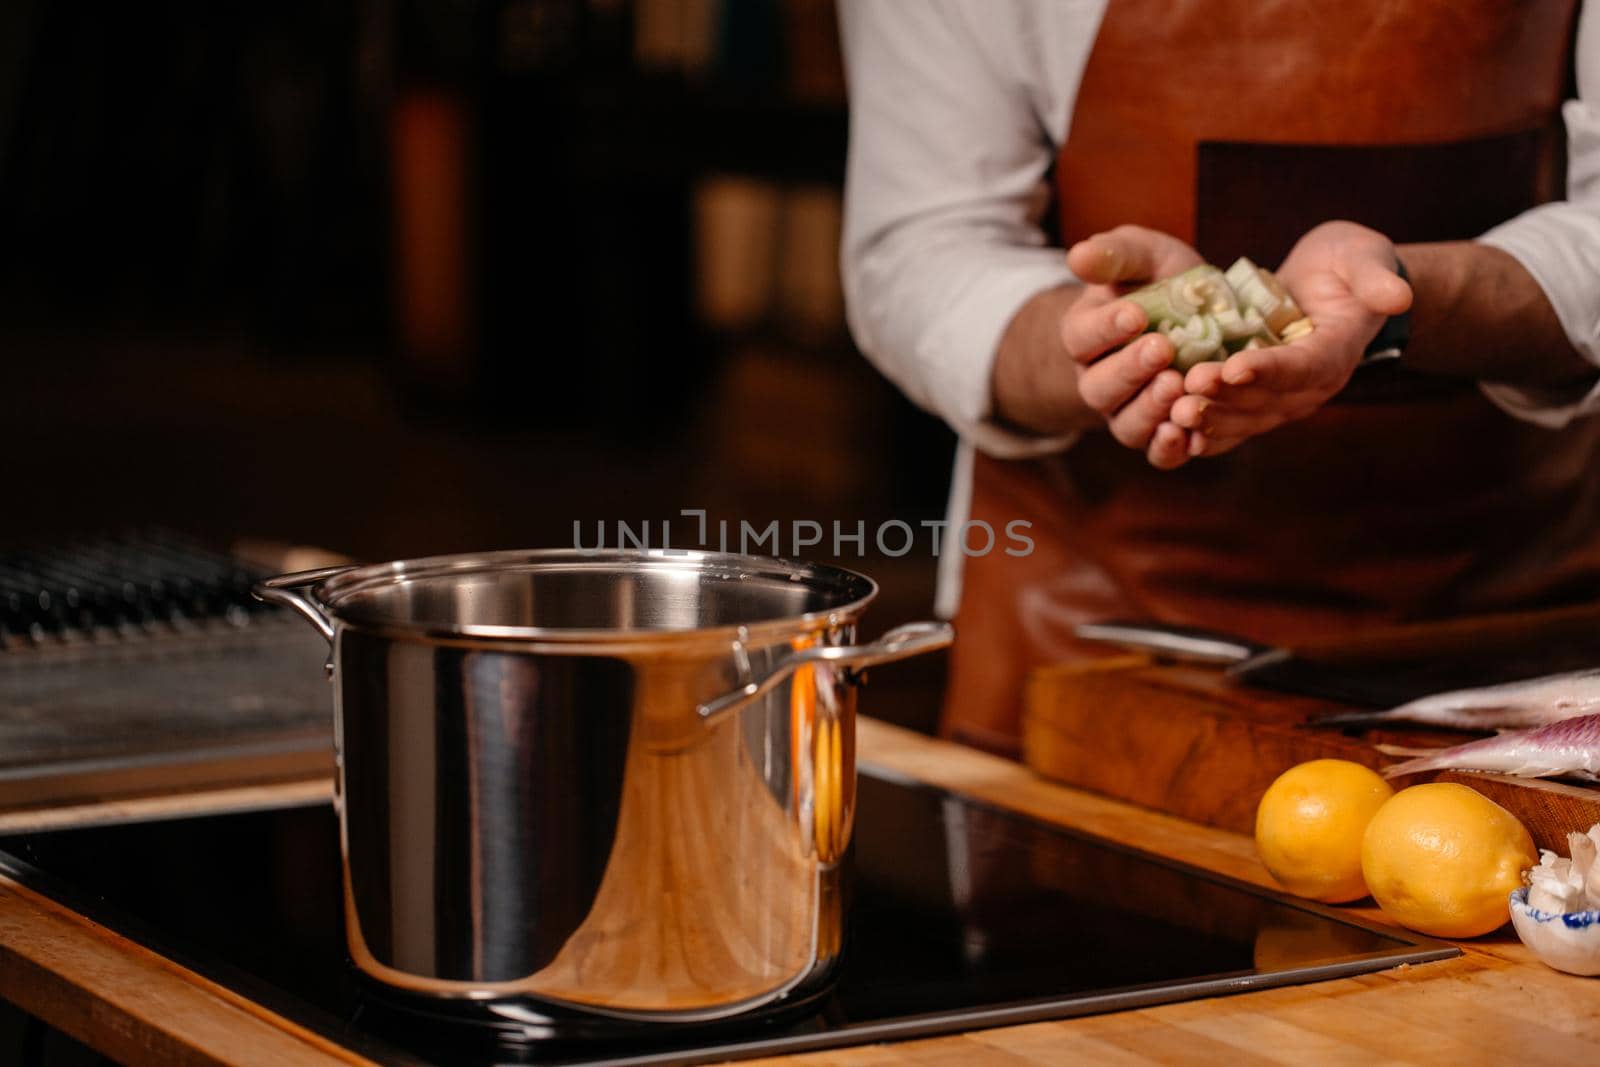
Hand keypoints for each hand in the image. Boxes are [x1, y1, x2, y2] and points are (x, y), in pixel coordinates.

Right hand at [1063, 226, 1205, 467]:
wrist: (1201, 316)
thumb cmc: (1161, 281)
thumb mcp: (1142, 256)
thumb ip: (1115, 256)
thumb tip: (1078, 255)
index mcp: (1086, 336)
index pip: (1081, 337)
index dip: (1105, 329)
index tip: (1136, 314)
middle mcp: (1099, 381)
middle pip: (1099, 388)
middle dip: (1130, 370)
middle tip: (1162, 349)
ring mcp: (1128, 412)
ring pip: (1126, 425)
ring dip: (1150, 410)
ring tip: (1177, 387)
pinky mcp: (1162, 435)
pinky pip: (1158, 454)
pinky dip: (1171, 449)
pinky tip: (1191, 435)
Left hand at [1172, 221, 1412, 455]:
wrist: (1331, 286)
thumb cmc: (1348, 265)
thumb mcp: (1365, 257)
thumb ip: (1375, 277)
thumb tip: (1398, 296)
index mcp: (1336, 352)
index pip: (1304, 366)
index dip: (1270, 369)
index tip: (1233, 367)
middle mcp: (1310, 386)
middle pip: (1267, 400)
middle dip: (1227, 398)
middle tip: (1187, 391)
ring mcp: (1283, 399)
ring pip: (1245, 418)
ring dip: (1209, 418)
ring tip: (1172, 412)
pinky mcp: (1258, 402)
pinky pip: (1231, 424)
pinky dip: (1203, 431)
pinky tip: (1170, 431)